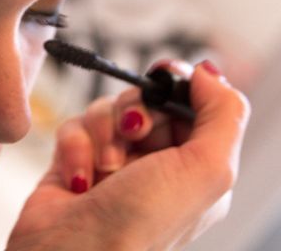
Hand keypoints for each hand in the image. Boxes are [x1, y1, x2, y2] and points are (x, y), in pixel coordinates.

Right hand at [6, 60, 249, 250]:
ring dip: (102, 133)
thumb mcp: (206, 170)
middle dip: (134, 113)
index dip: (173, 87)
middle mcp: (154, 163)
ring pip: (104, 110)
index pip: (188, 104)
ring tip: (104, 169)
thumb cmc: (141, 225)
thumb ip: (224, 115)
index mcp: (194, 166)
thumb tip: (208, 71)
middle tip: (133, 134)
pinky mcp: (75, 161)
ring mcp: (112, 163)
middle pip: (143, 101)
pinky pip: (73, 127)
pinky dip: (75, 148)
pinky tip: (80, 180)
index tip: (162, 77)